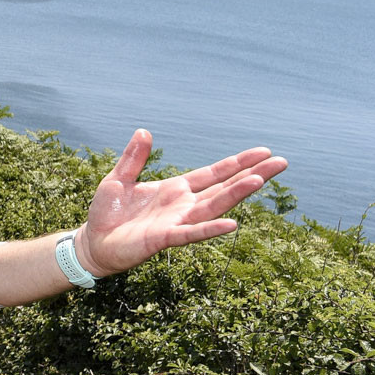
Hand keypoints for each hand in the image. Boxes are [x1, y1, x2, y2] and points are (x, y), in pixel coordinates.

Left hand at [77, 129, 287, 277]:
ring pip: (213, 207)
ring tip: (260, 180)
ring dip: (236, 195)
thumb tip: (144, 131)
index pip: (213, 174)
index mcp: (176, 189)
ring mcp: (177, 222)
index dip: (237, 163)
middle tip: (281, 163)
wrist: (93, 243)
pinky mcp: (164, 239)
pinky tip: (231, 224)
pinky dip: (210, 229)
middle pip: (223, 188)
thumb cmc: (107, 213)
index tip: (263, 152)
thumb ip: (133, 158)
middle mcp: (183, 205)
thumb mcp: (118, 179)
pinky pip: (191, 233)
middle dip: (251, 175)